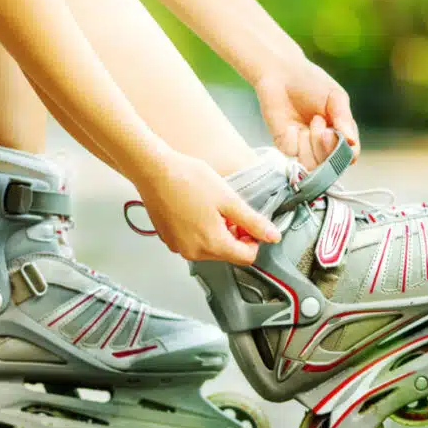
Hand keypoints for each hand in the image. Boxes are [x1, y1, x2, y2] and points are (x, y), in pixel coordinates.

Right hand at [135, 149, 280, 264]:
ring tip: (211, 207)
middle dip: (234, 235)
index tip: (248, 222)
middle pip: (227, 254)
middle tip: (229, 210)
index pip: (246, 257)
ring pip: (210, 248)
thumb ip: (253, 222)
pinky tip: (195, 209)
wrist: (154, 170)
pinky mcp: (168, 239)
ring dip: (217, 232)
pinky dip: (199, 230)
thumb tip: (273, 237)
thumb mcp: (229, 199)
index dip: (253, 240)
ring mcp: (178, 247)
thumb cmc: (189, 180)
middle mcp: (193, 252)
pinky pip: (192, 242)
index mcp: (212, 244)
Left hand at [253, 60, 359, 168]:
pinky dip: (295, 140)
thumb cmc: (311, 82)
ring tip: (312, 121)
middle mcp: (322, 145)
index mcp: (340, 134)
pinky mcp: (285, 145)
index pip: (349, 156)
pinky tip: (292, 125)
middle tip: (321, 121)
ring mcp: (303, 147)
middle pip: (331, 165)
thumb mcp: (335, 97)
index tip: (335, 131)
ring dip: (313, 145)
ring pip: (312, 165)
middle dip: (328, 147)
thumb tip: (352, 142)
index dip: (345, 152)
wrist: (280, 73)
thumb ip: (344, 119)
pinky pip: (293, 154)